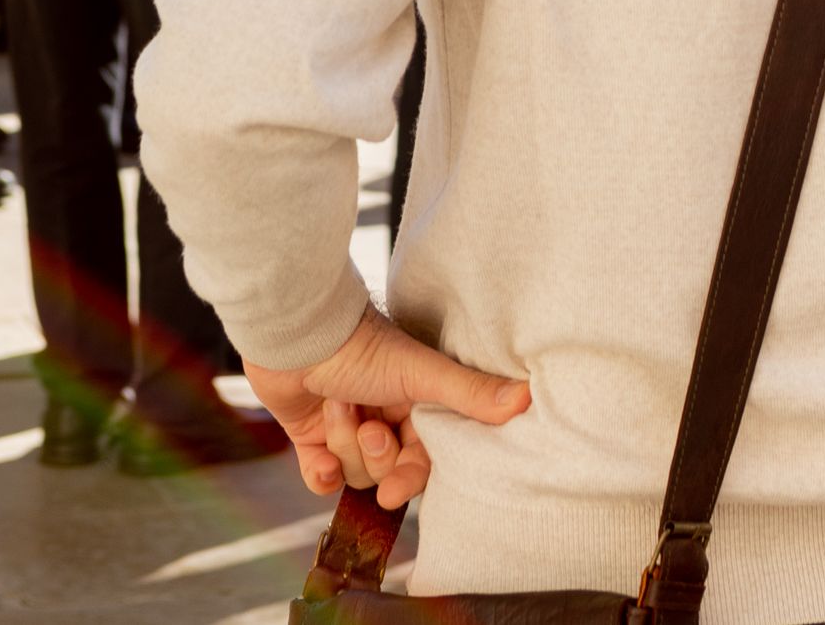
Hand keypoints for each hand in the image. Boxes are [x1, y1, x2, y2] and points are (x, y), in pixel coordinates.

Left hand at [243, 302, 530, 507]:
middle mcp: (384, 417)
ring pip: (353, 473)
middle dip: (372, 455)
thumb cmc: (361, 345)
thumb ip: (470, 392)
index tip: (394, 491)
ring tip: (337, 406)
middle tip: (367, 426)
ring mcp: (348, 428)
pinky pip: (321, 478)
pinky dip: (319, 471)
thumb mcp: (420, 372)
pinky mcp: (312, 436)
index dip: (409, 476)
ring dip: (342, 444)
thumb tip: (528, 398)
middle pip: (386, 471)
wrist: (296, 333)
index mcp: (414, 403)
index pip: (422, 458)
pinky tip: (316, 453)